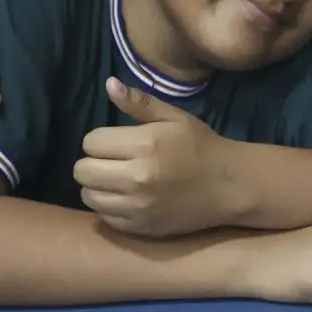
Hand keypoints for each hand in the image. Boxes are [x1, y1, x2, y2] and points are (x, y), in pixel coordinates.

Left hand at [73, 77, 242, 237]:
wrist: (230, 186)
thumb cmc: (200, 146)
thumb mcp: (174, 118)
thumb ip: (139, 103)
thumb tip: (109, 84)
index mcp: (145, 144)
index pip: (91, 142)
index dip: (101, 140)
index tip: (118, 142)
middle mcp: (137, 177)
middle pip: (82, 170)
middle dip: (93, 162)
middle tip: (113, 161)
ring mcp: (138, 206)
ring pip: (88, 195)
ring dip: (98, 185)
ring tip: (117, 180)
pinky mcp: (140, 227)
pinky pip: (104, 216)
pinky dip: (110, 206)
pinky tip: (128, 197)